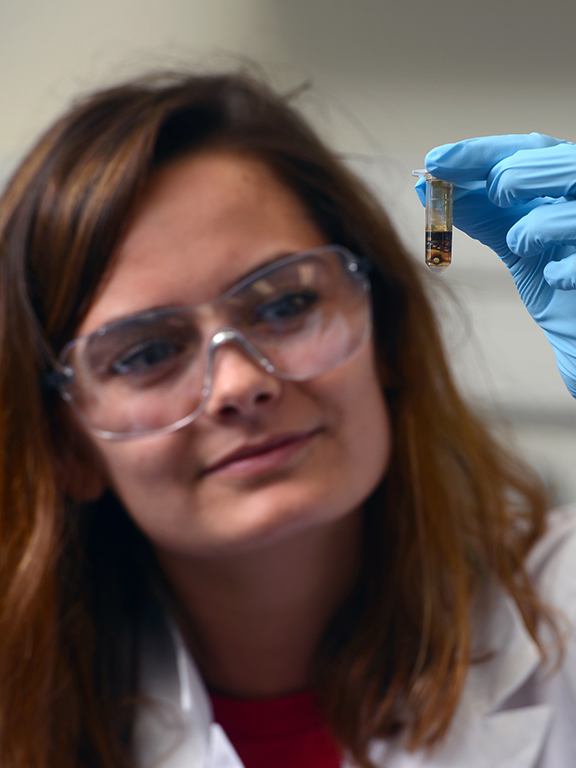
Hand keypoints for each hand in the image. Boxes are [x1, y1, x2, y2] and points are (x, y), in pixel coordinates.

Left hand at [415, 133, 575, 397]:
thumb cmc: (550, 273)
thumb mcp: (513, 236)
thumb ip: (478, 210)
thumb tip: (424, 185)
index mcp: (569, 179)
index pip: (530, 147)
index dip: (481, 151)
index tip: (434, 160)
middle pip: (561, 162)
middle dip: (511, 175)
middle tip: (486, 196)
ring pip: (570, 211)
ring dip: (532, 228)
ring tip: (518, 245)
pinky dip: (560, 272)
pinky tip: (552, 279)